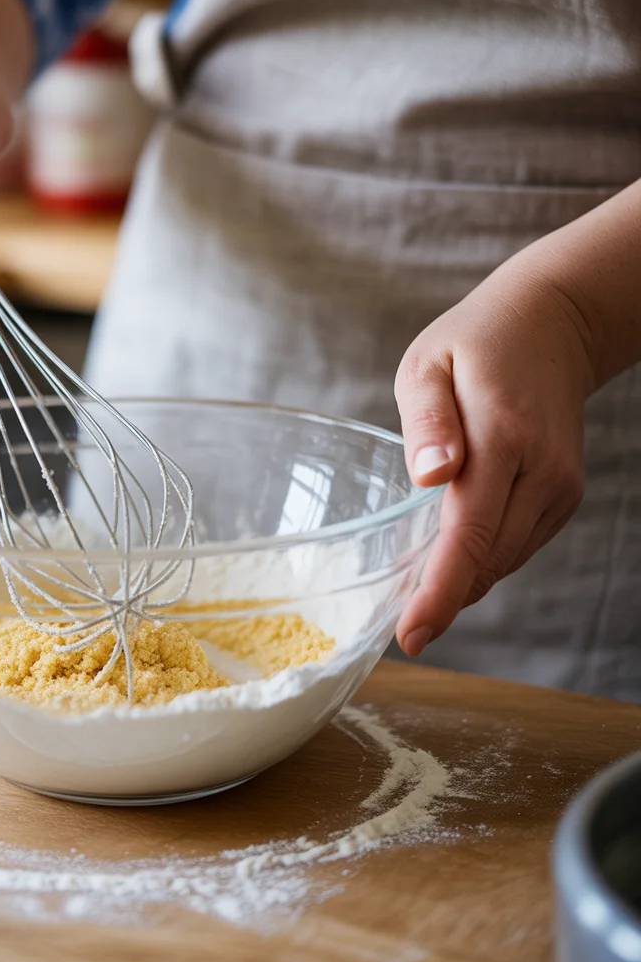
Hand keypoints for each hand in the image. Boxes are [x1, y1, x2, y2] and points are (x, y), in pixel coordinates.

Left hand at [393, 258, 594, 656]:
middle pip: (489, 560)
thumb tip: (431, 475)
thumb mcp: (429, 364)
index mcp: (503, 439)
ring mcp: (559, 486)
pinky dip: (483, 561)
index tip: (412, 635)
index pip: (471, 534)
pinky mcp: (562, 495)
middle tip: (399, 625)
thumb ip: (428, 420)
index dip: (440, 592)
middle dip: (444, 600)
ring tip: (417, 599)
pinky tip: (451, 560)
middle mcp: (541, 472)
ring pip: (505, 561)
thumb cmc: (474, 344)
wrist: (552, 326)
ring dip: (462, 584)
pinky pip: (516, 546)